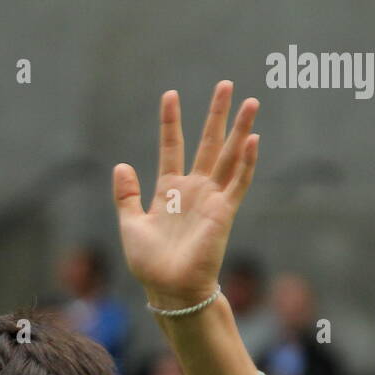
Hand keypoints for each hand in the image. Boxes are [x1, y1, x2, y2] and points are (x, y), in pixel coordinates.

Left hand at [114, 83, 259, 307]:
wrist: (169, 289)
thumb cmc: (150, 264)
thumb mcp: (131, 224)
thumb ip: (126, 195)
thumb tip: (121, 165)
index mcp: (169, 190)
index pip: (172, 147)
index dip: (171, 122)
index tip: (170, 94)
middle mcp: (193, 190)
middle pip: (208, 144)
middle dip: (217, 115)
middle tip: (226, 84)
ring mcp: (210, 199)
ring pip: (229, 156)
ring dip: (240, 130)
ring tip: (251, 101)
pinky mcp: (223, 212)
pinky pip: (238, 183)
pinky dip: (247, 163)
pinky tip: (253, 140)